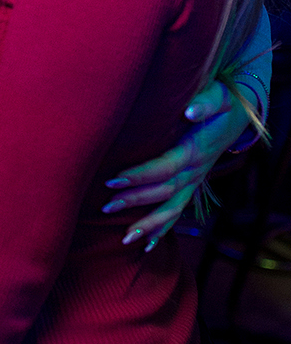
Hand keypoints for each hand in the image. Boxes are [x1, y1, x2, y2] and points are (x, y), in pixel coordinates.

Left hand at [103, 80, 249, 249]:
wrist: (238, 115)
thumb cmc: (222, 103)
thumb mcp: (218, 96)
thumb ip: (205, 102)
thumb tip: (190, 110)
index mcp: (194, 151)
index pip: (164, 167)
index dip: (140, 175)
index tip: (113, 179)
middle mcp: (194, 172)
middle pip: (163, 192)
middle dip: (134, 201)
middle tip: (106, 207)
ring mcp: (194, 183)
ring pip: (171, 210)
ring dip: (148, 224)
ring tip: (124, 238)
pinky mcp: (191, 187)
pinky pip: (177, 213)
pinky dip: (163, 231)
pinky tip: (146, 247)